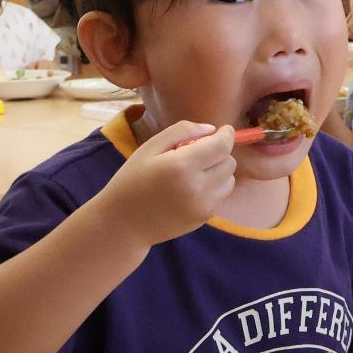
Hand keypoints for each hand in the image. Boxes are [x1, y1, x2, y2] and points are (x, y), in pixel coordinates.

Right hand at [98, 121, 237, 247]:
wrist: (123, 223)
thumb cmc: (131, 181)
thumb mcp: (149, 148)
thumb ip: (181, 132)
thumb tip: (211, 129)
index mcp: (181, 166)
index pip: (221, 146)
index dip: (226, 135)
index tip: (224, 130)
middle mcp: (198, 187)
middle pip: (229, 162)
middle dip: (219, 153)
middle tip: (197, 153)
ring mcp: (204, 205)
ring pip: (230, 179)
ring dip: (219, 171)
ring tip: (194, 172)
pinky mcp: (204, 217)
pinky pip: (221, 195)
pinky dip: (213, 187)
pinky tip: (190, 188)